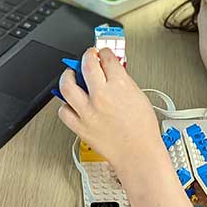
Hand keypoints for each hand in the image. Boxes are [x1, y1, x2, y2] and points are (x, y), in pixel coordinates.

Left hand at [56, 48, 166, 171]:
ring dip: (67, 76)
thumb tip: (112, 72)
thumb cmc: (143, 131)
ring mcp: (88, 111)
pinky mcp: (79, 126)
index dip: (104, 52)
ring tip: (71, 75)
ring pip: (66, 85)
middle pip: (86, 65)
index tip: (102, 53)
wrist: (138, 153)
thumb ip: (123, 82)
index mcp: (119, 86)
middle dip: (87, 56)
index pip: (107, 58)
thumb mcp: (139, 96)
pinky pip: (63, 111)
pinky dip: (66, 105)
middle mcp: (101, 96)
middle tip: (87, 57)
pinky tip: (72, 103)